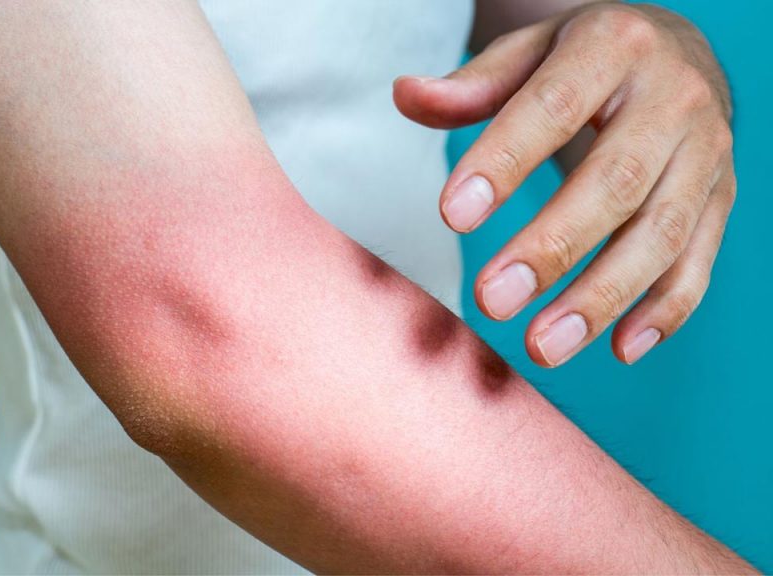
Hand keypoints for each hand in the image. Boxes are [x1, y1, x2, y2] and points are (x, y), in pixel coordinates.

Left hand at [393, 2, 734, 366]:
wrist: (674, 52)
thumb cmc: (582, 59)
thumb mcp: (527, 53)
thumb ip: (471, 86)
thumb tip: (405, 96)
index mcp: (613, 46)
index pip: (553, 108)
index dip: (503, 162)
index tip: (453, 215)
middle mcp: (673, 98)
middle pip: (615, 183)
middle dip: (552, 248)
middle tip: (492, 301)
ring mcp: (707, 152)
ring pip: (662, 234)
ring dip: (602, 298)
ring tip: (543, 346)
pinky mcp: (723, 198)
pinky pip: (699, 260)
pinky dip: (665, 311)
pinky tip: (619, 348)